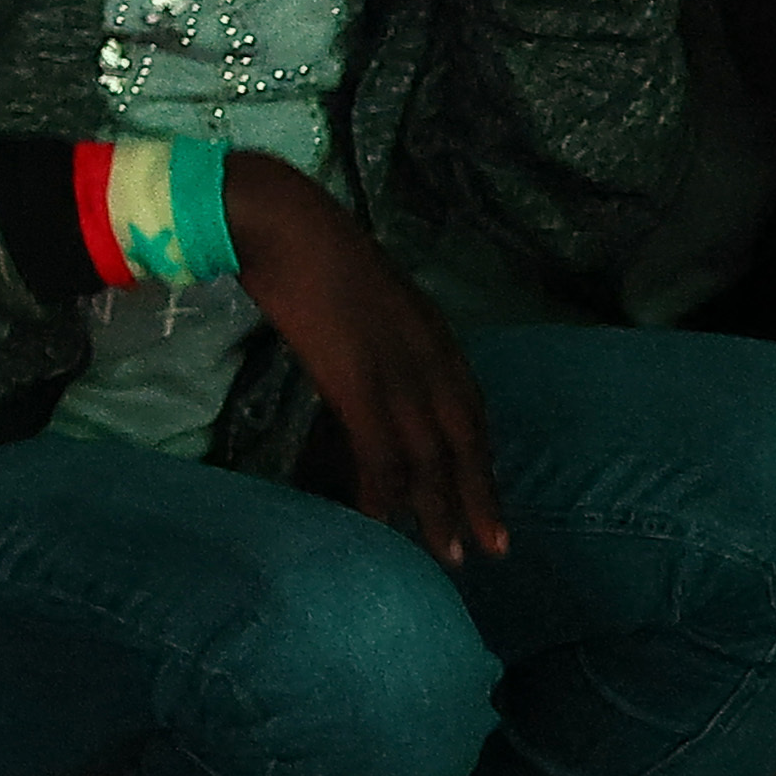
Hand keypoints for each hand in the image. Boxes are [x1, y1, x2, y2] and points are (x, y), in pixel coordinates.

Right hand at [229, 157, 504, 561]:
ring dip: (438, 508)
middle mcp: (429, 358)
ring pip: (430, 456)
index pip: (470, 409)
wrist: (281, 222)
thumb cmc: (310, 244)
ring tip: (448, 553)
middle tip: (494, 549)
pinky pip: (380, 452)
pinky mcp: (359, 384)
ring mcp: (396, 373)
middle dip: (478, 497)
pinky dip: (382, 491)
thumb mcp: (366, 291)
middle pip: (464, 442)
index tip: (487, 497)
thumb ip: (380, 328)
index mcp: (433, 333)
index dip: (480, 458)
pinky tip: (377, 519)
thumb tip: (369, 358)